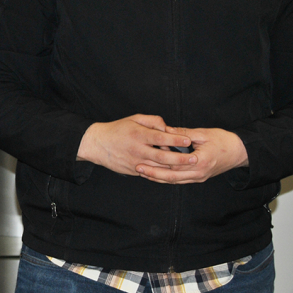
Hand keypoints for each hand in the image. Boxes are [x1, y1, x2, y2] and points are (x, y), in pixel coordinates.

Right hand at [77, 114, 194, 175]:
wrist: (98, 144)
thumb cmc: (117, 129)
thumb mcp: (134, 119)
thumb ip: (153, 121)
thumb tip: (167, 128)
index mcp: (138, 135)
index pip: (161, 138)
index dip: (176, 140)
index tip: (188, 140)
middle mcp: (138, 150)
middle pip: (163, 156)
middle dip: (180, 158)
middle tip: (194, 158)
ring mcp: (135, 162)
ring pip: (159, 167)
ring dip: (174, 168)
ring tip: (187, 167)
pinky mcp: (133, 171)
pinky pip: (151, 173)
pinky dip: (162, 172)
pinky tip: (173, 171)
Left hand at [136, 127, 248, 183]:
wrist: (240, 152)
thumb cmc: (223, 141)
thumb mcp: (203, 133)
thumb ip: (184, 133)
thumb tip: (166, 130)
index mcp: (200, 161)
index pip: (175, 164)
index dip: (158, 162)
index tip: (144, 158)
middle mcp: (199, 172)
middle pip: (172, 177)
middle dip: (154, 174)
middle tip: (138, 168)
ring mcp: (199, 177)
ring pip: (175, 181)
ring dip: (159, 178)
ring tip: (143, 173)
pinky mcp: (199, 177)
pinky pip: (181, 180)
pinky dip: (168, 178)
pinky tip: (157, 175)